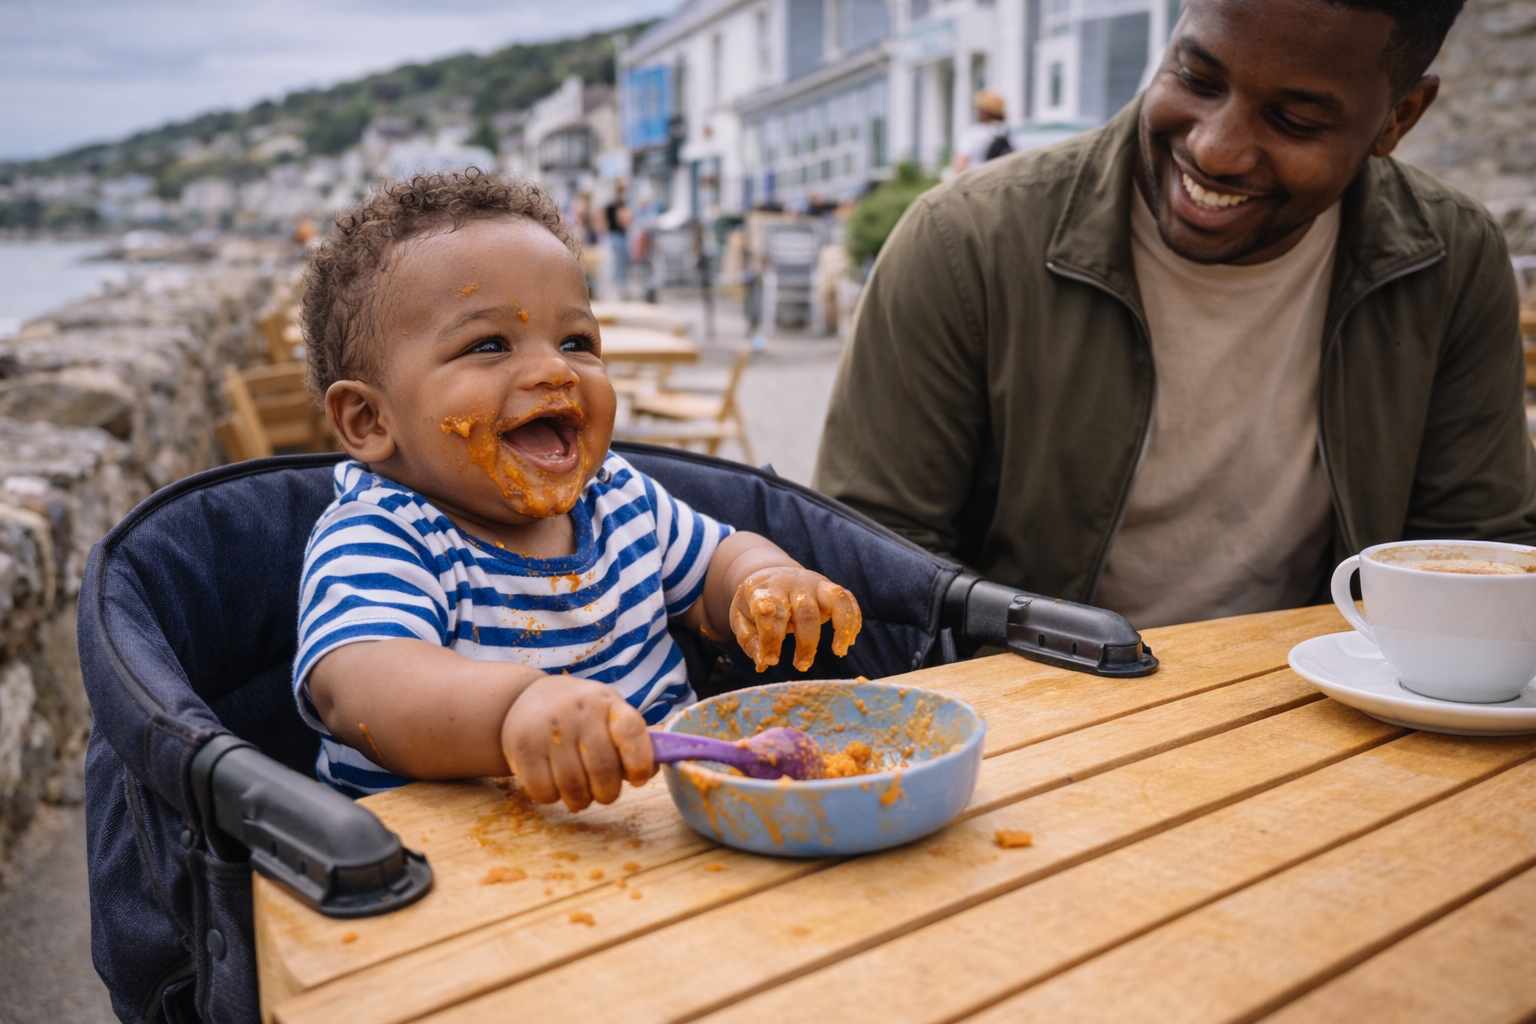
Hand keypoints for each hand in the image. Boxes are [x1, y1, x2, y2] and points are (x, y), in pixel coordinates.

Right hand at [500, 676, 654, 809]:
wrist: (523, 698)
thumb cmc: (579, 714)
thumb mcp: (608, 713)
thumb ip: (632, 741)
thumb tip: (651, 771)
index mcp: (606, 703)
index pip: (631, 732)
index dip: (640, 761)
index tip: (639, 779)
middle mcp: (578, 713)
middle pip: (603, 769)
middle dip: (608, 793)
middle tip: (605, 793)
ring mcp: (548, 731)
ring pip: (574, 787)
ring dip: (581, 800)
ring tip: (580, 793)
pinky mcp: (523, 749)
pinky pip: (545, 792)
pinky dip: (554, 798)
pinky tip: (555, 784)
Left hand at [729, 567, 861, 671]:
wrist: (770, 575)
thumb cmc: (755, 603)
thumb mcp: (740, 618)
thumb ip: (749, 640)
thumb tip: (763, 662)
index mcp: (764, 588)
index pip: (769, 610)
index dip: (770, 637)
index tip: (770, 660)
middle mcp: (791, 582)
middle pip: (805, 610)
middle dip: (805, 642)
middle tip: (800, 665)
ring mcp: (814, 582)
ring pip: (834, 599)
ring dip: (840, 627)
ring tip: (839, 651)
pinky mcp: (829, 587)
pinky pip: (848, 600)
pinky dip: (853, 620)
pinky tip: (848, 643)